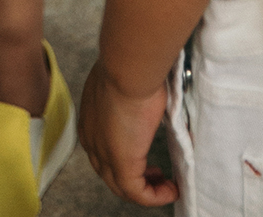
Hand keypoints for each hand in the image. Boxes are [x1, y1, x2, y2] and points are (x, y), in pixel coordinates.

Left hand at [79, 59, 175, 206]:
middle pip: (110, 172)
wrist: (128, 67)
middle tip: (155, 174)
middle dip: (134, 177)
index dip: (123, 157)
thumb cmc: (131, 66)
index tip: (143, 156)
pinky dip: (156, 196)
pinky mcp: (122, 165)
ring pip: (123, 186)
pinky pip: (139, 194)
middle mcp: (92, 141)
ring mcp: (105, 155)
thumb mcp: (126, 83)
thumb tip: (149, 98)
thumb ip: (132, 97)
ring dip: (147, 189)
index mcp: (90, 120)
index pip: (102, 150)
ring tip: (166, 185)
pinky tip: (172, 189)